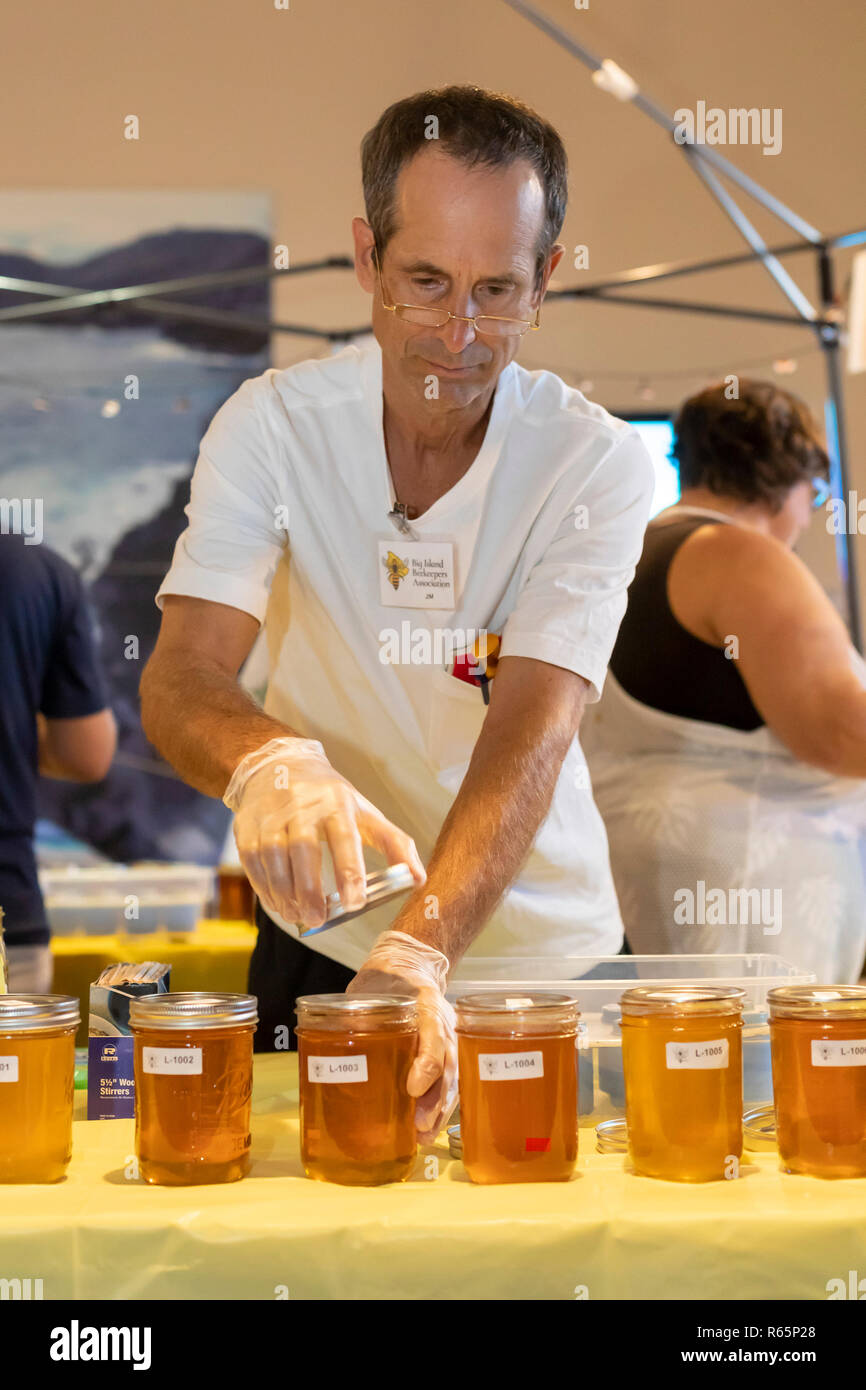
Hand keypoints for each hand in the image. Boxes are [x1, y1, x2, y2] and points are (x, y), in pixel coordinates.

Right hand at [223, 737, 425, 928]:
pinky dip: (265, 888)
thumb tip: (419, 879)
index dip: (349, 871)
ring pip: (273, 857)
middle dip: (309, 889)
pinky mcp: (247, 826)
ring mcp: (270, 816)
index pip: (343, 838)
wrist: (278, 767)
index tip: (355, 902)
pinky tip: (280, 905)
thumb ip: (394, 844)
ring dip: (284, 893)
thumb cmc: (329, 798)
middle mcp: (301, 806)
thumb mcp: (365, 813)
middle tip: (319, 920)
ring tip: (299, 917)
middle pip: (303, 849)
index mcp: (336, 803)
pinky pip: (252, 862)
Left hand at [347, 930, 456, 1143]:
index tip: (412, 1088)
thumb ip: (355, 1009)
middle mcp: (442, 1025)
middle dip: (436, 1098)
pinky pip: (447, 1084)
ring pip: (452, 1078)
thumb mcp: (372, 984)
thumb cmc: (388, 980)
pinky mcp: (441, 1056)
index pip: (434, 1033)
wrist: (408, 968)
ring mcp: (446, 1041)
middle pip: (448, 1064)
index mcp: (427, 1004)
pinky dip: (439, 1109)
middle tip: (420, 1123)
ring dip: (440, 1110)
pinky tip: (425, 1131)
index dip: (427, 1064)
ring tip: (423, 1135)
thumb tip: (325, 1035)